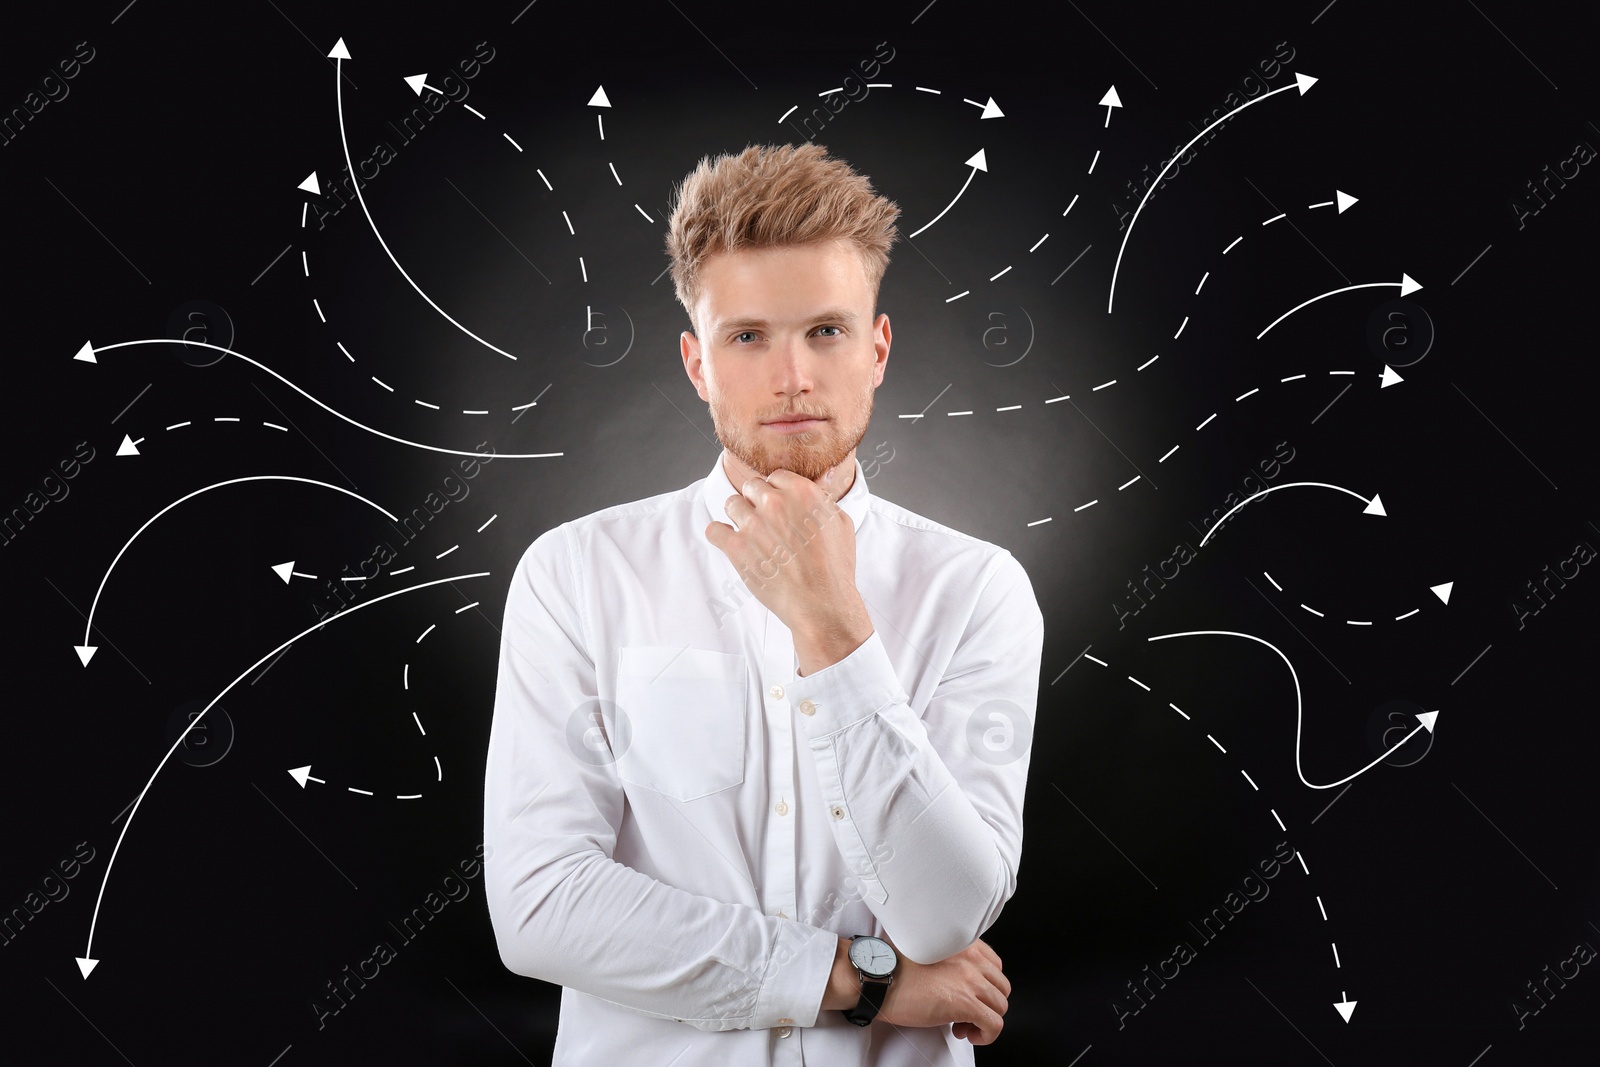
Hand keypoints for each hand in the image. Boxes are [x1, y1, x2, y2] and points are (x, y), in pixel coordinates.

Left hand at [704, 468, 870, 658]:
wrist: (821, 603)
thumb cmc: (834, 568)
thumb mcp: (841, 524)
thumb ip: (824, 500)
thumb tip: (820, 484)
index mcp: (802, 492)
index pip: (775, 477)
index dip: (777, 492)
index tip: (779, 507)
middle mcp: (775, 503)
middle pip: (751, 487)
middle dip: (757, 503)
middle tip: (766, 524)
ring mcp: (753, 524)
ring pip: (731, 504)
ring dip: (739, 517)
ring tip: (750, 534)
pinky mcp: (736, 547)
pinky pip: (714, 530)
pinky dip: (719, 536)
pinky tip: (731, 544)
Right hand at [877, 937, 1009, 1045]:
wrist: (877, 978)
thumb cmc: (892, 966)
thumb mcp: (926, 951)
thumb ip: (948, 960)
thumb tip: (955, 982)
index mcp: (962, 944)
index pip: (995, 966)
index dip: (985, 986)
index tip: (973, 995)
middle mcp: (971, 959)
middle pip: (1001, 987)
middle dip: (987, 1004)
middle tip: (967, 1014)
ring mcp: (970, 981)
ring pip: (1000, 1006)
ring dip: (985, 1020)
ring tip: (963, 1026)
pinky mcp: (965, 1004)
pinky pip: (994, 1024)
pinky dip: (986, 1035)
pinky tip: (967, 1034)